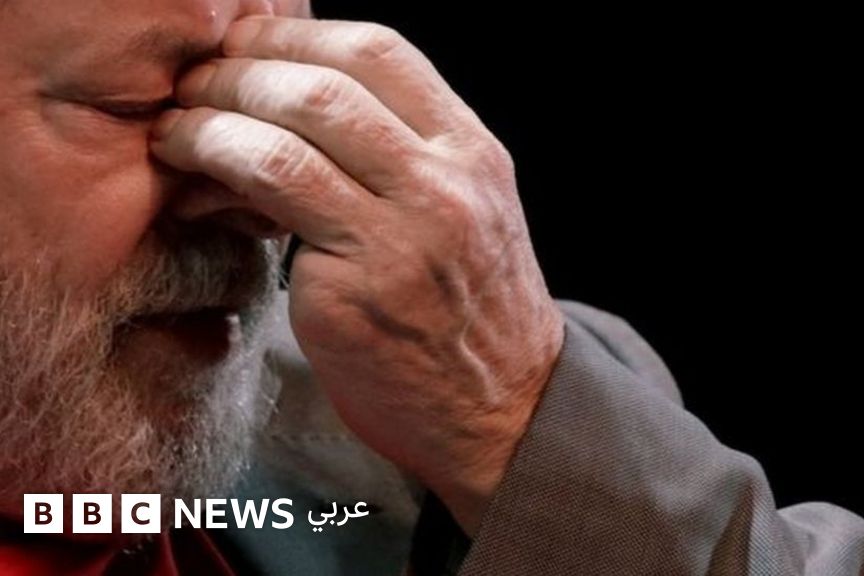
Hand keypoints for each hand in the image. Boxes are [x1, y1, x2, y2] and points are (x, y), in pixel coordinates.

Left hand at [150, 16, 564, 534]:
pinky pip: (271, 211)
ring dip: (211, 122)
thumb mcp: (465, 208)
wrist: (503, 408)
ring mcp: (402, 241)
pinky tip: (192, 192)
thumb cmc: (470, 306)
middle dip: (238, 70)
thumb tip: (299, 93)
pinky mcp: (355, 295)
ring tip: (176, 130)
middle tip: (194, 82)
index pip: (379, 50)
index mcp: (473, 154)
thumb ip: (404, 150)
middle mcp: (445, 187)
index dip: (296, 34)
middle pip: (323, 86)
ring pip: (287, 142)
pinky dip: (215, 183)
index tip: (246, 42)